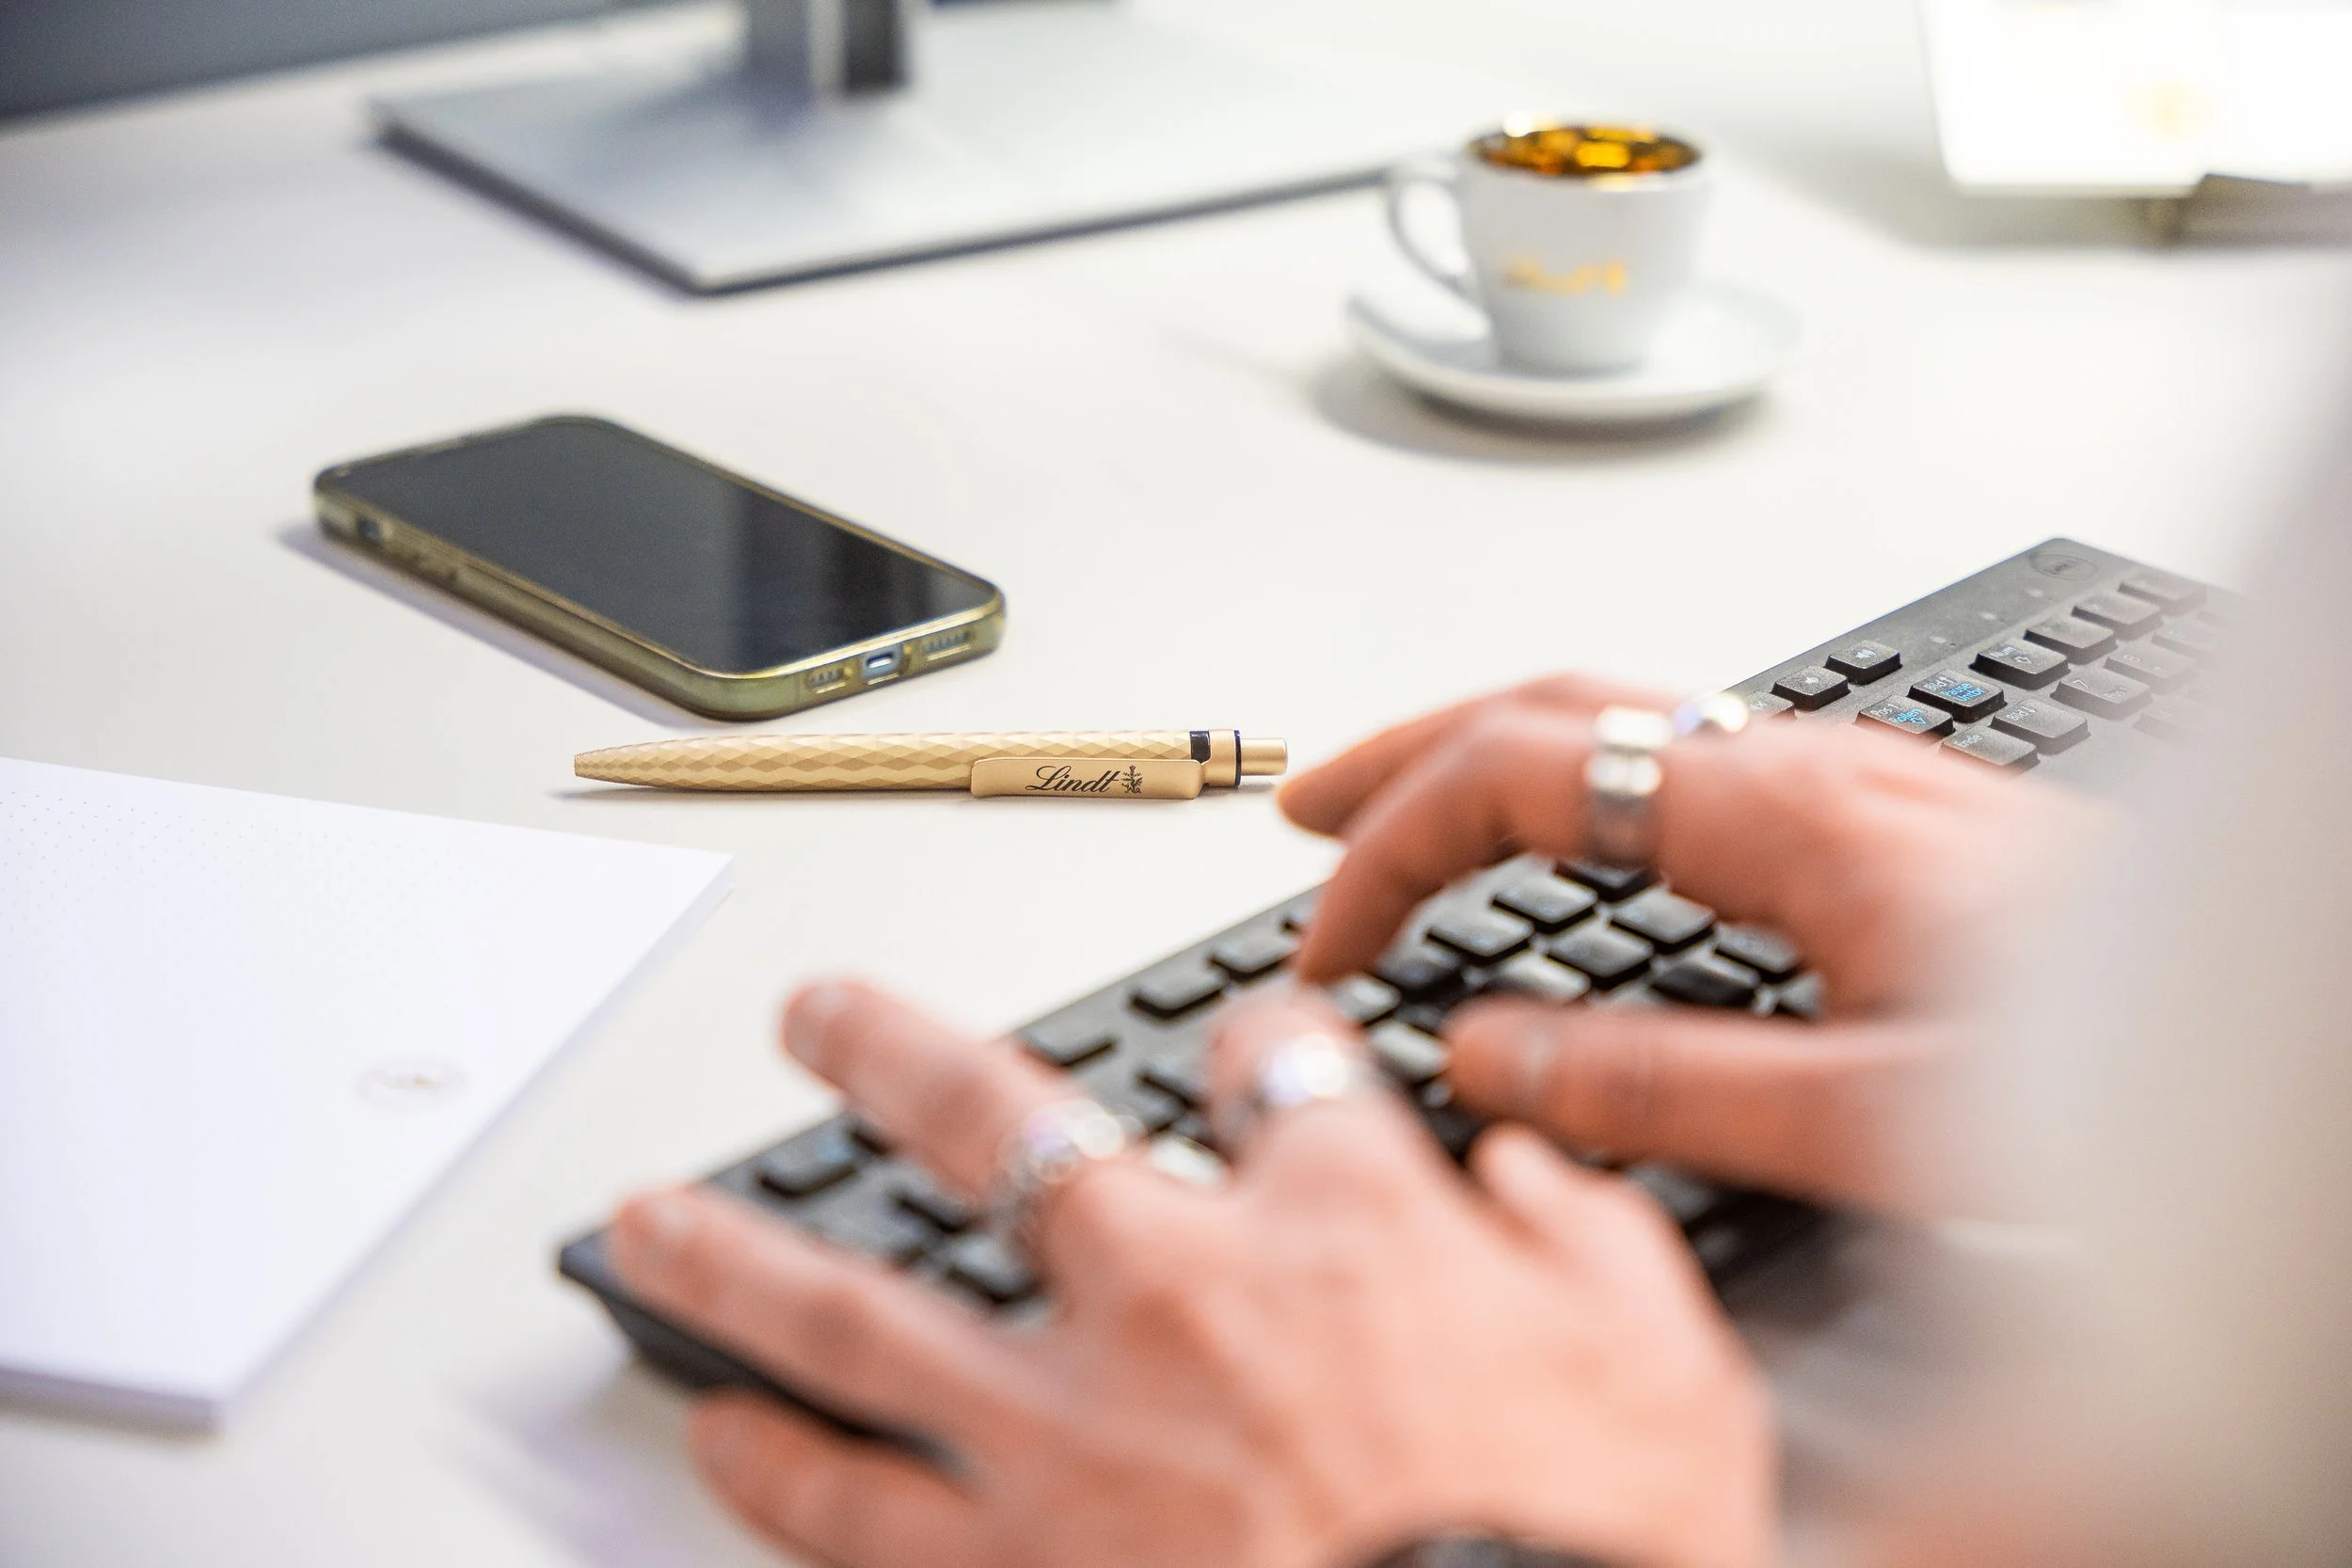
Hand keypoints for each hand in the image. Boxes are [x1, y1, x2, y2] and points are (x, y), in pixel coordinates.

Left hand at [607, 981, 1774, 1567]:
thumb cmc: (1598, 1556)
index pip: (1271, 1059)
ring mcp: (1071, 1434)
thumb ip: (1585, 1234)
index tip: (1249, 1045)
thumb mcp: (1670, 1367)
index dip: (1257, 1034)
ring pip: (859, 1309)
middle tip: (822, 1015)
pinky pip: (853, 1511)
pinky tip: (716, 1434)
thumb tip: (1523, 1167)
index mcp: (1340, 1223)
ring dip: (745, 1251)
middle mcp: (1178, 1293)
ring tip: (658, 1214)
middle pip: (1000, 1125)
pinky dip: (771, 1469)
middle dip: (896, 1053)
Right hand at [1281, 675, 2091, 1211]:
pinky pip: (1682, 756)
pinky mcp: (1878, 811)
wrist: (2281, 996)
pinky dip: (1578, 785)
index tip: (1333, 938)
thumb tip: (1493, 1053)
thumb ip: (1670, 1087)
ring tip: (1410, 818)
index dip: (1394, 849)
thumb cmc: (2116, 1059)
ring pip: (1620, 715)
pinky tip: (1583, 847)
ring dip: (1489, 756)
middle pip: (1552, 704)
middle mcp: (1805, 765)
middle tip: (1305, 812)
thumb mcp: (1880, 1115)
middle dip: (1406, 753)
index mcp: (1784, 815)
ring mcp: (1844, 775)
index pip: (1518, 774)